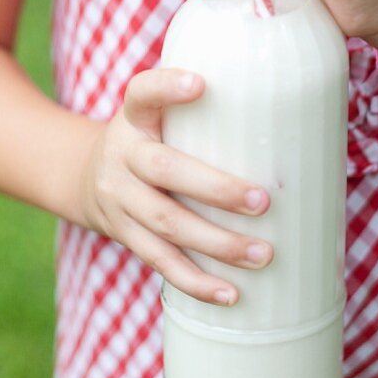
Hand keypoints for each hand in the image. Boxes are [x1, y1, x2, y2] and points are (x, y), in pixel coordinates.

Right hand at [78, 67, 273, 305]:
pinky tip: (230, 294)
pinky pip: (160, 262)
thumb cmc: (150, 138)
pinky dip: (196, 282)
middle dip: (216, 189)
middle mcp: (121, 154)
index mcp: (134, 116)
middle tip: (264, 202)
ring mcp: (119, 199)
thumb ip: (203, 111)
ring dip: (217, 244)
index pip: (142, 92)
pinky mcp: (124, 235)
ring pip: (166, 224)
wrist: (82, 177)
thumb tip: (294, 118)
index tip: (200, 83)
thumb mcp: (158, 113)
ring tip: (263, 254)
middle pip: (164, 170)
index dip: (167, 87)